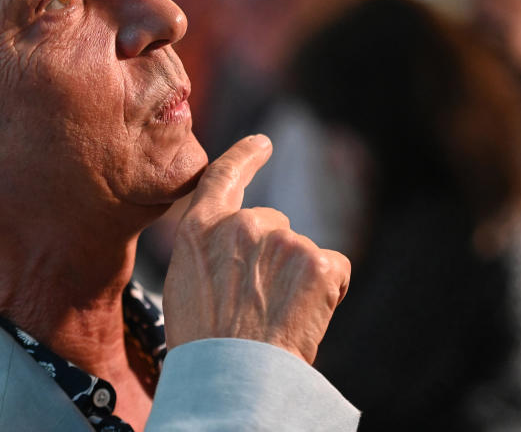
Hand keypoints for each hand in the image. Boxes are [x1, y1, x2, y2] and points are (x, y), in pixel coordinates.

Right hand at [162, 134, 350, 365]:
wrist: (231, 377)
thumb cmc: (203, 344)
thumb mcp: (186, 284)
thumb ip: (211, 252)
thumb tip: (235, 251)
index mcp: (201, 227)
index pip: (225, 175)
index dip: (246, 156)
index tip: (263, 143)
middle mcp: (243, 223)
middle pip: (272, 225)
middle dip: (272, 258)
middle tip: (257, 305)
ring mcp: (283, 240)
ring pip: (302, 252)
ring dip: (297, 280)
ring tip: (274, 321)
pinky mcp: (318, 262)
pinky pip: (334, 269)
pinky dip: (327, 292)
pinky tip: (304, 318)